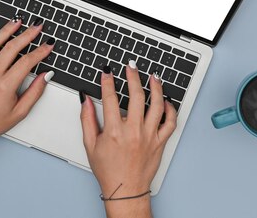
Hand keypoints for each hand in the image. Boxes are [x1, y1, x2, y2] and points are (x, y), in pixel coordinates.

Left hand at [0, 17, 54, 141]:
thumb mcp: (19, 113)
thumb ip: (34, 92)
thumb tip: (45, 76)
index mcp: (5, 86)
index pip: (27, 62)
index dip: (41, 51)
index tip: (48, 45)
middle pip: (12, 47)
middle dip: (28, 34)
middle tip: (37, 27)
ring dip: (7, 29)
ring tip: (17, 21)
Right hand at [80, 60, 176, 201]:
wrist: (126, 190)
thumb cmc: (108, 170)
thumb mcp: (90, 145)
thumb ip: (87, 120)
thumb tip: (86, 100)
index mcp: (114, 132)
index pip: (110, 98)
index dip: (108, 82)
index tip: (107, 72)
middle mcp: (133, 132)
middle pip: (136, 96)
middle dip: (133, 77)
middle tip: (130, 67)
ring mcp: (149, 136)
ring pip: (156, 106)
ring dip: (156, 88)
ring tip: (153, 77)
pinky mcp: (160, 142)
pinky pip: (170, 123)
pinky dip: (170, 110)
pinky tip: (166, 100)